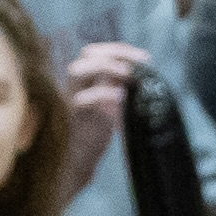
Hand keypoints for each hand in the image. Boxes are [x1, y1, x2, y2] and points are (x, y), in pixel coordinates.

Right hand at [56, 39, 147, 190]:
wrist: (74, 165)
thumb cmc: (90, 139)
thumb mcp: (107, 109)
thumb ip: (115, 91)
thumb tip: (138, 75)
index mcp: (84, 82)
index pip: (98, 53)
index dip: (121, 50)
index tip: (145, 58)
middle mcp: (74, 86)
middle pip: (88, 54)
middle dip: (116, 54)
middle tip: (138, 64)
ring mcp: (69, 99)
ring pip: (79, 70)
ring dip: (107, 67)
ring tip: (128, 76)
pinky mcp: (70, 117)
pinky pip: (84, 98)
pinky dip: (105, 94)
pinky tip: (122, 98)